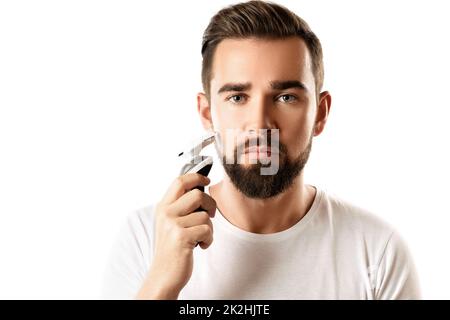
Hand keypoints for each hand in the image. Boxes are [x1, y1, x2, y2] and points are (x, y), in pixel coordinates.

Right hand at [136, 173, 215, 298]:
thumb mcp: (170, 223)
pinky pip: (207, 230)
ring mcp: (172, 224)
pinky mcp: (182, 237)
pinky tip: (199, 246)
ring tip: (200, 237)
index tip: (207, 180)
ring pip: (205, 215)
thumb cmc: (172, 248)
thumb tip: (201, 188)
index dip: (196, 177)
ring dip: (209, 228)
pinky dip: (208, 240)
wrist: (163, 274)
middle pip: (197, 194)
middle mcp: (166, 213)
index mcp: (163, 207)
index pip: (180, 182)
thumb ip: (181, 206)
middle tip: (209, 215)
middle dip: (210, 204)